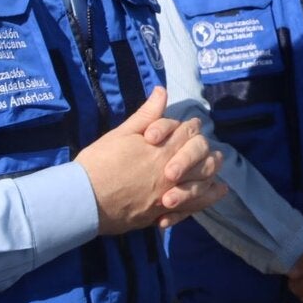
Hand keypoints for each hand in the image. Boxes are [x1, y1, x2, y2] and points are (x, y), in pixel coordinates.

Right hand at [74, 87, 225, 234]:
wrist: (84, 200)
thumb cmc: (98, 163)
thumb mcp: (121, 133)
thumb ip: (146, 115)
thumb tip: (162, 91)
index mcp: (162, 148)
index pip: (188, 132)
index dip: (190, 126)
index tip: (192, 125)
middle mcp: (172, 171)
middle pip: (201, 155)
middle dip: (204, 148)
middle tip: (205, 144)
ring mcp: (170, 193)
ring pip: (202, 180)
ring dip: (212, 170)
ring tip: (218, 163)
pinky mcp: (164, 212)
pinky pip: (194, 205)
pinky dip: (208, 197)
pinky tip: (216, 191)